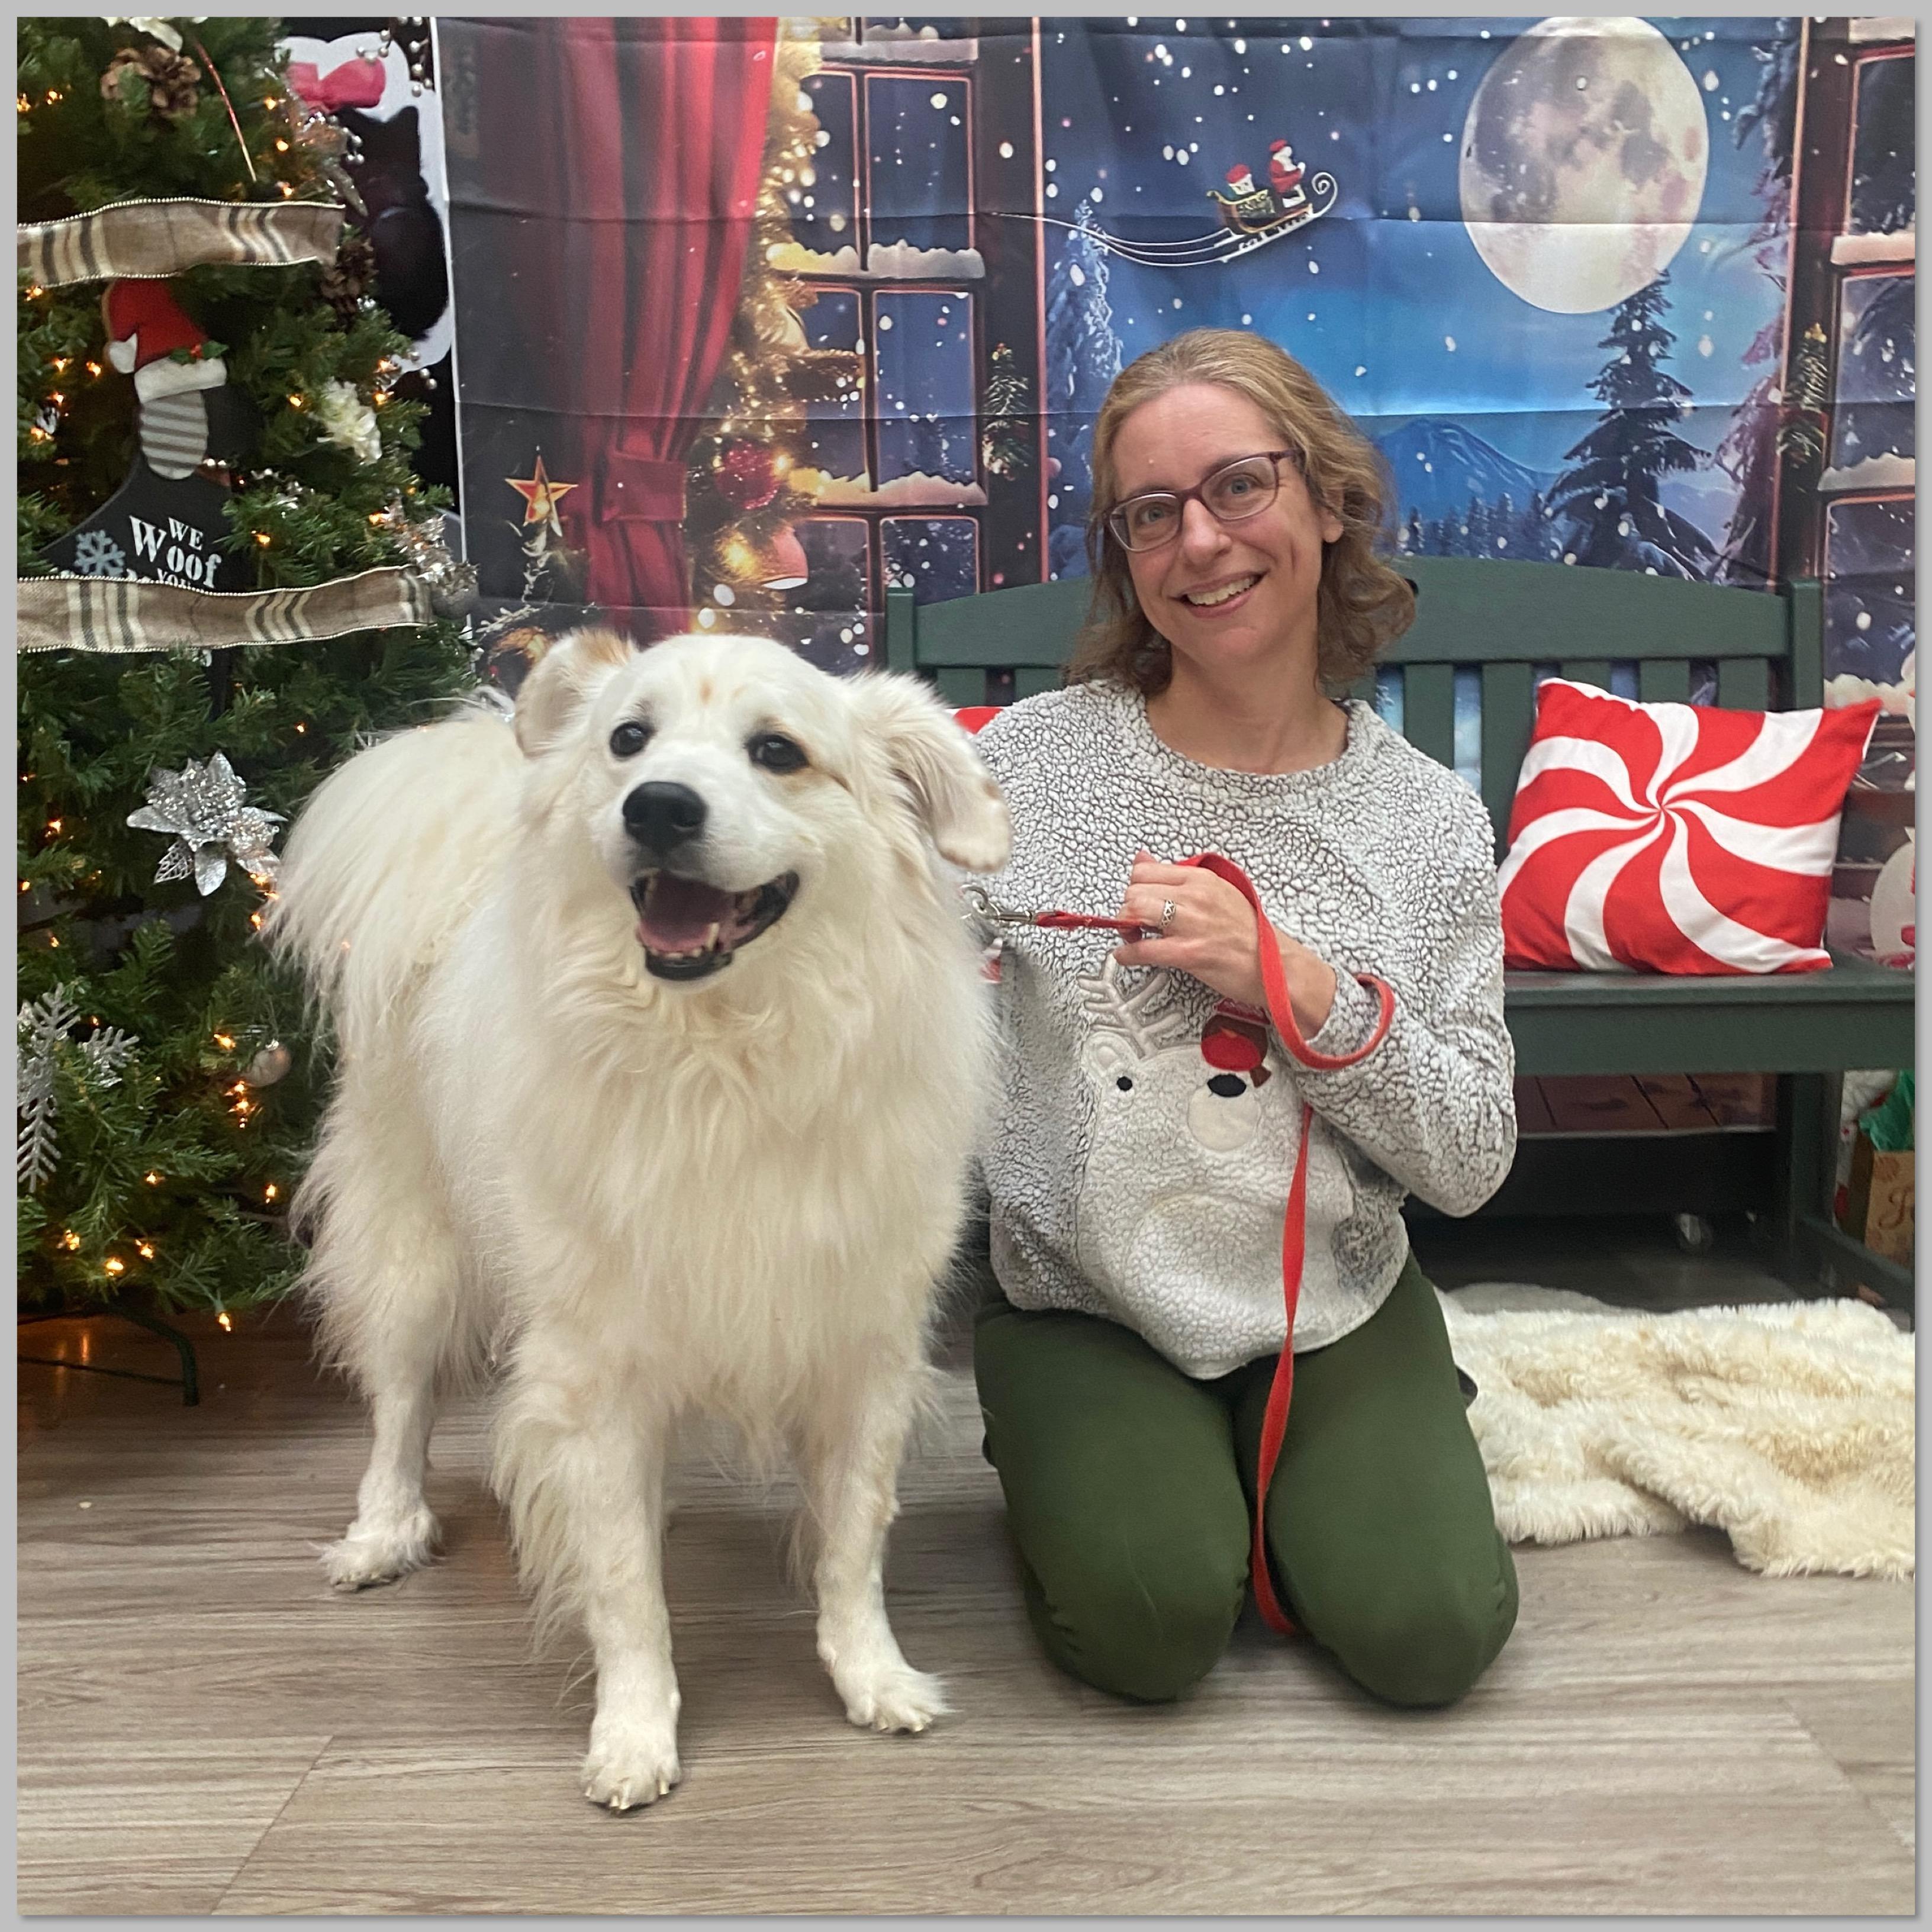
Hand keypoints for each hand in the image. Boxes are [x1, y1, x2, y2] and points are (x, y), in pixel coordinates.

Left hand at [1111, 851, 1337, 1037]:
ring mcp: (1192, 924)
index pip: (1144, 870)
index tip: (1139, 900)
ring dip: (1125, 926)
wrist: (1278, 967)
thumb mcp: (1217, 892)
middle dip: (1127, 907)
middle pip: (1135, 890)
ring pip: (1134, 911)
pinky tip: (1127, 956)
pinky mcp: (1190, 953)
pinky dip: (1127, 954)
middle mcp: (1195, 896)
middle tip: (1135, 922)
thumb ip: (1178, 877)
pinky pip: (1143, 950)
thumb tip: (1142, 858)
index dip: (1135, 887)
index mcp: (1201, 879)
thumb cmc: (1249, 934)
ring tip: (1133, 936)